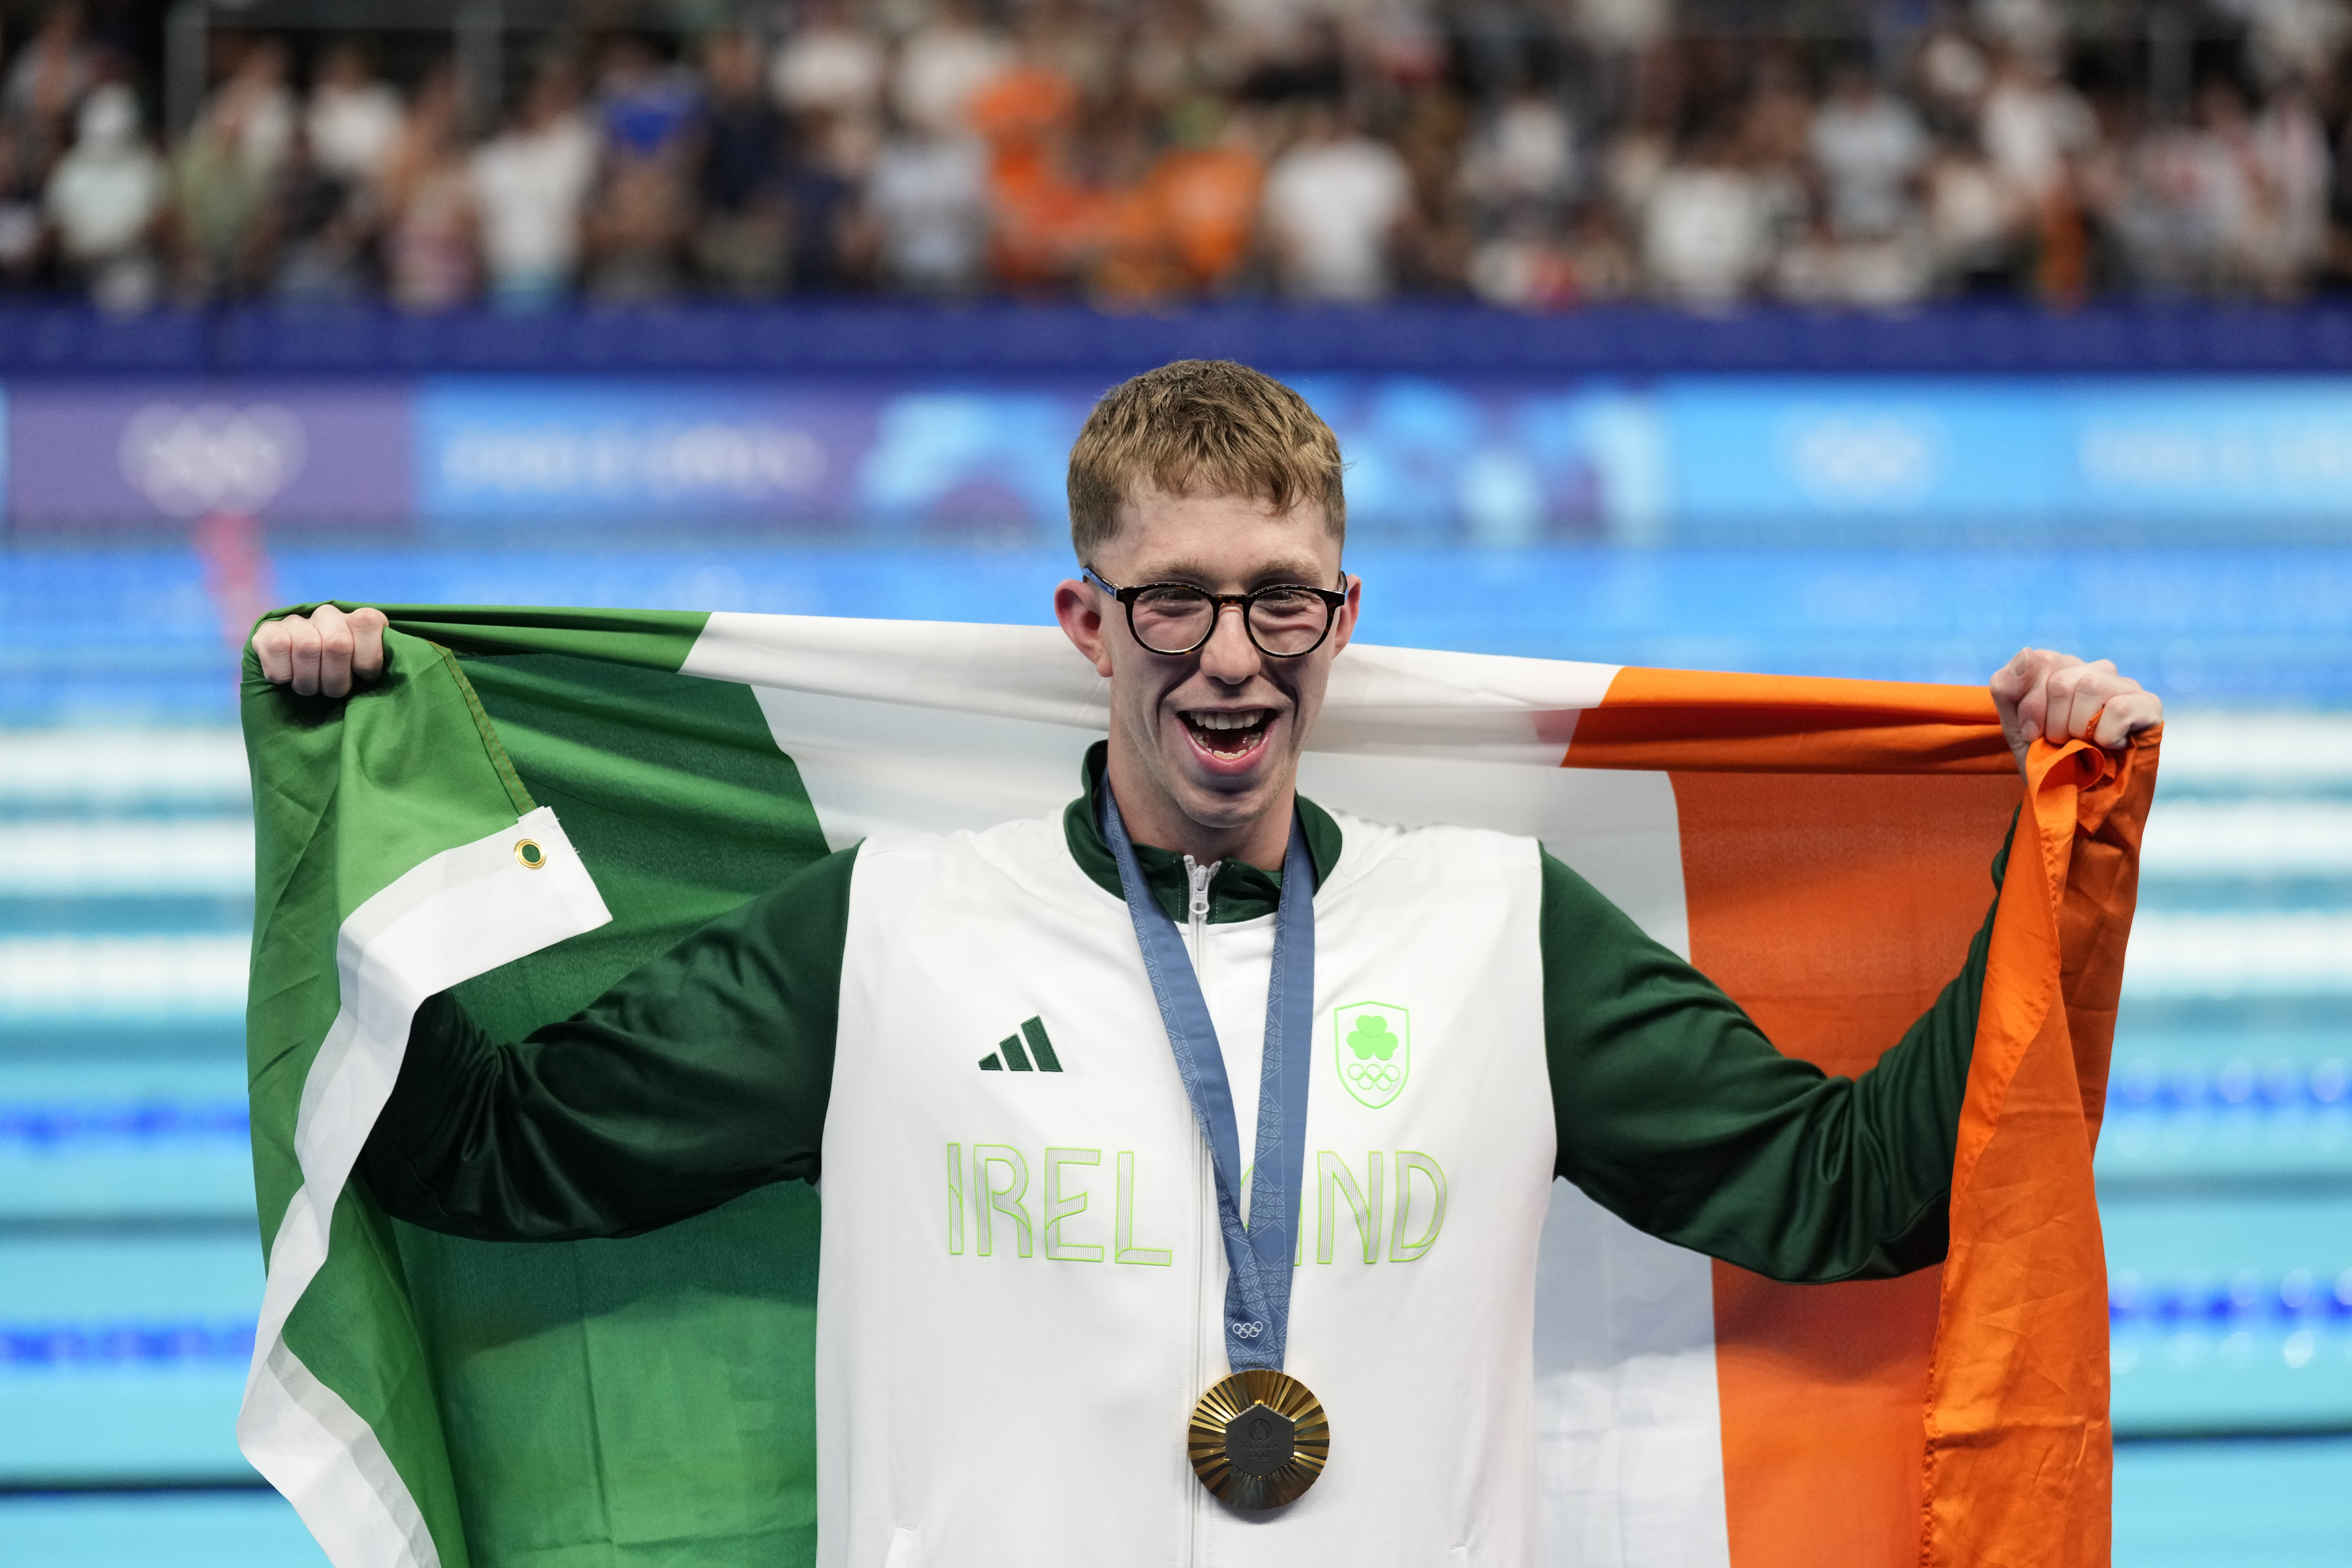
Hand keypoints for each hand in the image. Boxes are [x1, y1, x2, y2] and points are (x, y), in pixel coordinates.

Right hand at [251, 605, 386, 697]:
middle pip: (337, 644)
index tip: (364, 677)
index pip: (367, 621)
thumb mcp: (370, 677)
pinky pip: (278, 646)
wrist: (301, 689)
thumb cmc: (345, 685)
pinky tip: (288, 678)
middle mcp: (330, 615)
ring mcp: (297, 621)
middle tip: (332, 691)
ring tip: (311, 688)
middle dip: (336, 680)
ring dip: (310, 681)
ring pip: (307, 646)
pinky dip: (284, 673)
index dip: (366, 659)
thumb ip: (385, 665)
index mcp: (362, 620)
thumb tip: (405, 666)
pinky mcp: (267, 631)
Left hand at [1989, 648, 2162, 778]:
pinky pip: (2120, 708)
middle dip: (2052, 724)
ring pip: (2089, 687)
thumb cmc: (2047, 759)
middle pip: (2061, 681)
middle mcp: (2095, 670)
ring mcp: (2124, 685)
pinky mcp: (2148, 705)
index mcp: (2062, 668)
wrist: (2076, 799)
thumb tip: (2026, 652)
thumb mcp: (2015, 726)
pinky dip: (2106, 736)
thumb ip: (2007, 687)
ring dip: (2077, 729)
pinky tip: (2110, 745)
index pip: (2040, 661)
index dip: (2031, 706)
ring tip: (2083, 745)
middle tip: (2061, 744)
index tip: (2034, 734)